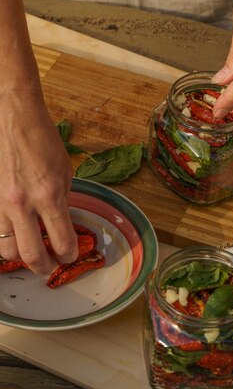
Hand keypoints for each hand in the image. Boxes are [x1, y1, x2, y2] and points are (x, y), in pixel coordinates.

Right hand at [0, 89, 77, 274]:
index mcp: (50, 196)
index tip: (70, 255)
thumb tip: (62, 224)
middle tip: (50, 267)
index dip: (69, 255)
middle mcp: (24, 205)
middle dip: (44, 267)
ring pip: (7, 249)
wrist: (14, 120)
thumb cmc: (43, 141)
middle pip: (31, 255)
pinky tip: (17, 235)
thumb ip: (63, 201)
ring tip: (32, 254)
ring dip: (21, 256)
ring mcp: (3, 204)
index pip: (62, 242)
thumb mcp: (65, 172)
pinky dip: (7, 239)